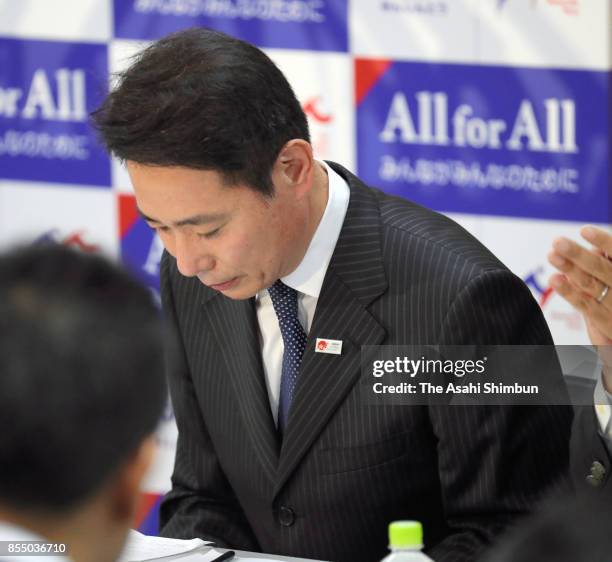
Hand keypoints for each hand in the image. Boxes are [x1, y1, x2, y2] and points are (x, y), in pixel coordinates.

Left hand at [548, 225, 611, 390]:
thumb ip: (605, 264)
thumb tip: (591, 248)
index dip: (604, 241)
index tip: (584, 230)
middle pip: (601, 269)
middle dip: (578, 254)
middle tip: (557, 241)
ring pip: (591, 285)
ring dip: (570, 269)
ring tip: (551, 255)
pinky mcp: (605, 322)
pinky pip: (586, 306)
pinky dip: (569, 292)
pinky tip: (554, 279)